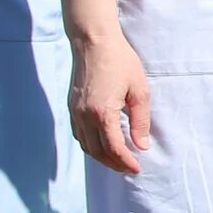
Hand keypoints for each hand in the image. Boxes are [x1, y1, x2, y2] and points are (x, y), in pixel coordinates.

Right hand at [67, 30, 153, 175]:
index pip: (114, 148)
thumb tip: (141, 146)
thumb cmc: (120, 62)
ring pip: (86, 145)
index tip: (137, 169)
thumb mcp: (139, 91)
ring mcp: (75, 112)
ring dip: (101, 157)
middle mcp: (84, 116)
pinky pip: (79, 134)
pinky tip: (103, 145)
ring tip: (119, 161)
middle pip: (98, 152)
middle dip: (114, 164)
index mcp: (102, 113)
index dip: (126, 162)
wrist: (93, 42)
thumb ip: (140, 121)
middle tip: (130, 169)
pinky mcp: (72, 107)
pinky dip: (91, 145)